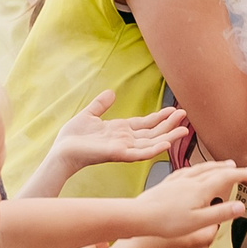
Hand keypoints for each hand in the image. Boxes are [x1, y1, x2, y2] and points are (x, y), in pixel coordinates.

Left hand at [48, 90, 191, 173]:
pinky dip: (153, 150)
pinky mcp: (118, 154)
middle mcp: (125, 140)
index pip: (146, 124)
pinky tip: (166, 144)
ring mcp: (123, 148)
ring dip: (168, 137)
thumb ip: (100, 105)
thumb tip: (111, 92)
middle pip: (153, 133)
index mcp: (120, 131)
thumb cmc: (72, 137)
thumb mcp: (89, 115)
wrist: (61, 150)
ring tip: (184, 130)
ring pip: (151, 143)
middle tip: (185, 116)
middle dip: (169, 125)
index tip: (174, 110)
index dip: (160, 118)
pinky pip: (139, 154)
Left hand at [121, 157, 246, 239]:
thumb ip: (220, 213)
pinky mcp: (168, 182)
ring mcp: (178, 180)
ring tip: (223, 166)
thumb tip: (241, 206)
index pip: (226, 177)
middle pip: (215, 170)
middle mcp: (190, 181)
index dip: (242, 174)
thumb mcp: (198, 222)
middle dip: (231, 169)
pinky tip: (194, 171)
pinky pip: (188, 170)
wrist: (140, 215)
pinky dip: (198, 168)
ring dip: (215, 166)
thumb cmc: (167, 222)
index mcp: (200, 189)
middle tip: (243, 169)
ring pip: (201, 168)